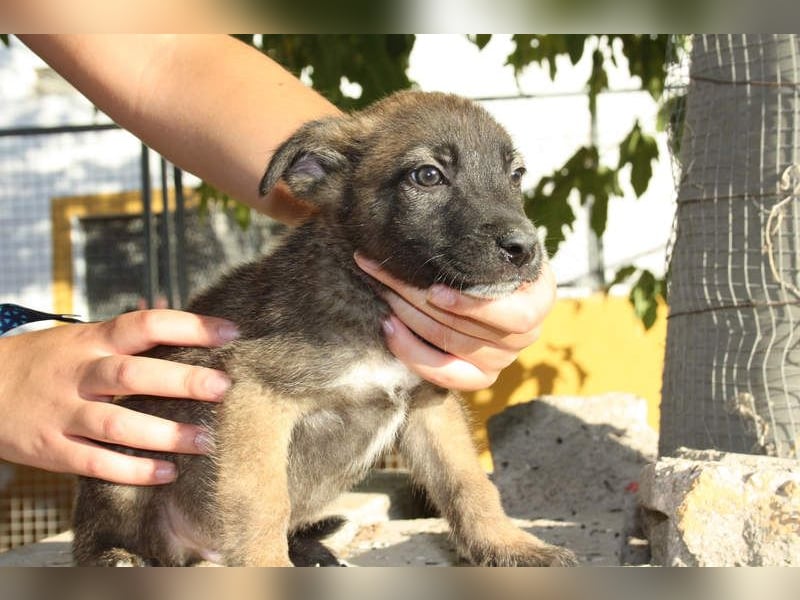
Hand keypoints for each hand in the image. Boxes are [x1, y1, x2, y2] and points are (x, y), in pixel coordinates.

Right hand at [0, 310, 238, 484]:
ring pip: (116, 424)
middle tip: (224, 387)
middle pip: (133, 375)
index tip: (230, 332)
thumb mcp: (81, 338)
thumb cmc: (46, 361)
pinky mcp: (52, 449)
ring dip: (164, 435)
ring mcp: (63, 413)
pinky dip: (132, 470)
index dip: (189, 326)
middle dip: (182, 381)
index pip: (145, 324)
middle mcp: (79, 373)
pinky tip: (167, 473)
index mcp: (92, 340)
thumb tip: (182, 320)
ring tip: (205, 441)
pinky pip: (95, 463)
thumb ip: (126, 336)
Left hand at [354, 254, 556, 390]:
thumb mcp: (499, 238)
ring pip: (451, 347)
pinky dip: (414, 355)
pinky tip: (390, 329)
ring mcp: (504, 358)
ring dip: (409, 319)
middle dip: (419, 299)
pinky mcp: (482, 376)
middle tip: (384, 272)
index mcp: (540, 299)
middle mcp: (527, 334)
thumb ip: (489, 234)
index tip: (434, 290)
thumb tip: (471, 193)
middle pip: (468, 329)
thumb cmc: (492, 252)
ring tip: (382, 293)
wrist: (492, 274)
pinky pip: (448, 376)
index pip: (511, 317)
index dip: (470, 308)